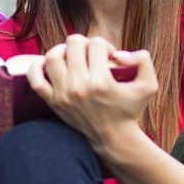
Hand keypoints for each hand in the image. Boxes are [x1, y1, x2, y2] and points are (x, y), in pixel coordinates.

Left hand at [26, 34, 158, 151]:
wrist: (114, 139)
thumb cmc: (130, 110)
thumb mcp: (148, 85)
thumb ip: (143, 61)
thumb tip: (119, 53)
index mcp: (101, 82)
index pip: (96, 44)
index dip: (105, 45)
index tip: (109, 57)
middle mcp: (80, 87)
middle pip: (73, 45)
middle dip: (84, 44)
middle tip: (90, 55)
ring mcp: (63, 95)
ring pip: (53, 57)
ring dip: (62, 50)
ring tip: (72, 56)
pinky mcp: (53, 102)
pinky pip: (35, 79)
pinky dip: (37, 68)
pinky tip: (47, 65)